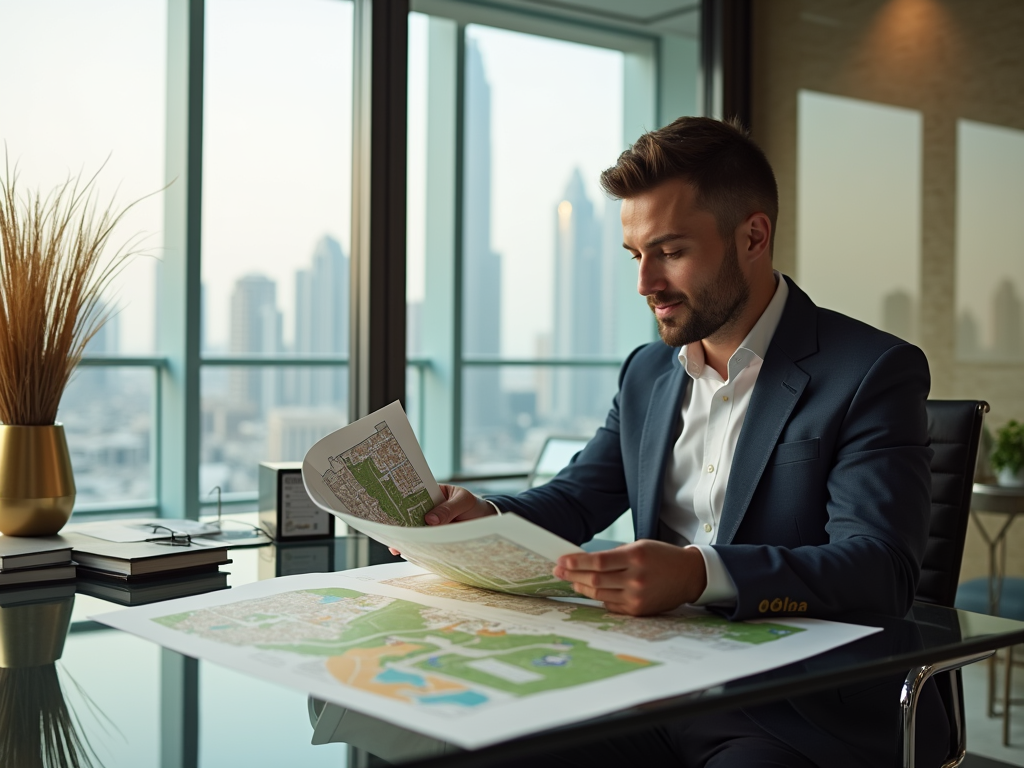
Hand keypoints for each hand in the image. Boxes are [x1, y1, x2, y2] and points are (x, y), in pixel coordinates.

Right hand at [388, 484, 495, 554]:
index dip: (401, 501)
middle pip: (409, 516)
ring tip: (396, 547)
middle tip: (391, 532)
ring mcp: (428, 526)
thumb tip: (430, 520)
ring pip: (414, 531)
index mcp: (431, 494)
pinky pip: (423, 543)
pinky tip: (408, 553)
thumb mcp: (464, 501)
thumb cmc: (473, 505)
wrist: (486, 521)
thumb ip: (449, 509)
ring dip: (406, 539)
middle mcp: (426, 510)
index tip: (391, 510)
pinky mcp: (433, 539)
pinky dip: (416, 548)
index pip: (412, 496)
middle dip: (399, 524)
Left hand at [553, 540, 707, 615]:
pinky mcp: (638, 610)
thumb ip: (614, 555)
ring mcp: (637, 597)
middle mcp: (636, 579)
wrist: (688, 576)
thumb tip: (584, 560)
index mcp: (636, 557)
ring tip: (571, 580)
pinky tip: (591, 590)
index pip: (598, 561)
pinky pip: (610, 605)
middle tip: (559, 570)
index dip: (576, 562)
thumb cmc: (661, 557)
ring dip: (581, 587)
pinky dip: (598, 597)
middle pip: (595, 579)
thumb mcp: (639, 547)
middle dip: (572, 574)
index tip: (561, 560)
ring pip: (599, 594)